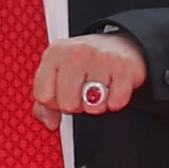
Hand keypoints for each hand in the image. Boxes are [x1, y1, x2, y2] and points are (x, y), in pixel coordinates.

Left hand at [29, 30, 146, 124]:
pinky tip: (114, 88)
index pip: (44, 96)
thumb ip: (45, 102)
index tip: (65, 94)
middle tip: (84, 92)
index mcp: (55, 54)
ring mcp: (101, 58)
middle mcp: (77, 52)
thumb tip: (50, 122)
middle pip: (67, 104)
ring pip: (92, 106)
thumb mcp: (59, 74)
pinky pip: (115, 103)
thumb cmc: (86, 62)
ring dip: (97, 105)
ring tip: (100, 90)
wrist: (120, 45)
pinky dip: (116, 101)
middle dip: (77, 105)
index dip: (55, 103)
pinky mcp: (124, 66)